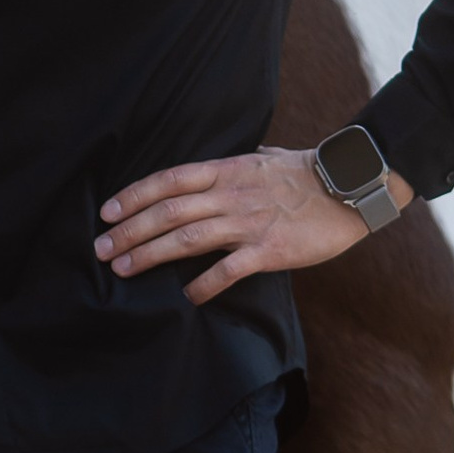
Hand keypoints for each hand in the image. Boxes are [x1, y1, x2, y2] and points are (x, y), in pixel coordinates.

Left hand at [95, 145, 412, 304]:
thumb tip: (221, 166)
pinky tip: (186, 295)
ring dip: (150, 254)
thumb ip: (239, 165)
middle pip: (168, 212)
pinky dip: (204, 282)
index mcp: (227, 170)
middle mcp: (231, 194)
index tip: (107, 212)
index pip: (169, 180)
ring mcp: (249, 222)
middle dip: (130, 231)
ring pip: (188, 238)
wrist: (352, 187)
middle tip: (100, 249)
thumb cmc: (310, 172)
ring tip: (123, 268)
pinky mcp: (270, 249)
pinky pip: (229, 269)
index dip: (135, 195)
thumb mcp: (267, 157)